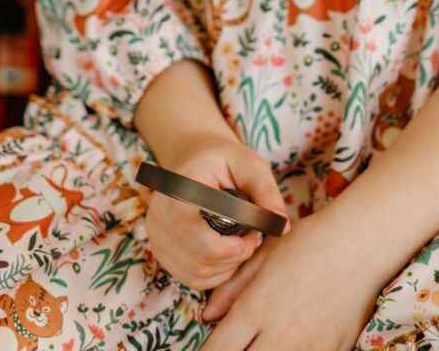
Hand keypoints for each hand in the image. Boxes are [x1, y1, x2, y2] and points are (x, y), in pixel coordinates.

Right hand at [142, 132, 290, 295]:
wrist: (196, 159)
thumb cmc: (225, 160)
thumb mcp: (250, 165)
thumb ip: (266, 191)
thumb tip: (282, 226)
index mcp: (177, 189)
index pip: (191, 233)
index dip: (226, 248)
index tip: (253, 236)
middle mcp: (159, 215)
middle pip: (200, 260)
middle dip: (235, 257)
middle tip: (252, 235)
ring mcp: (156, 236)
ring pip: (198, 274)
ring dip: (228, 266)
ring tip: (240, 240)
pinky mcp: (162, 252)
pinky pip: (193, 279)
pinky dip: (217, 273)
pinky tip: (227, 250)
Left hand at [200, 205, 380, 350]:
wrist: (359, 245)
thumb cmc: (309, 242)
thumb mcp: (264, 256)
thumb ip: (231, 287)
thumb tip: (208, 315)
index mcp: (258, 307)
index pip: (220, 348)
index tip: (208, 349)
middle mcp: (280, 333)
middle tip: (236, 345)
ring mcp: (308, 347)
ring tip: (263, 342)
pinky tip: (291, 342)